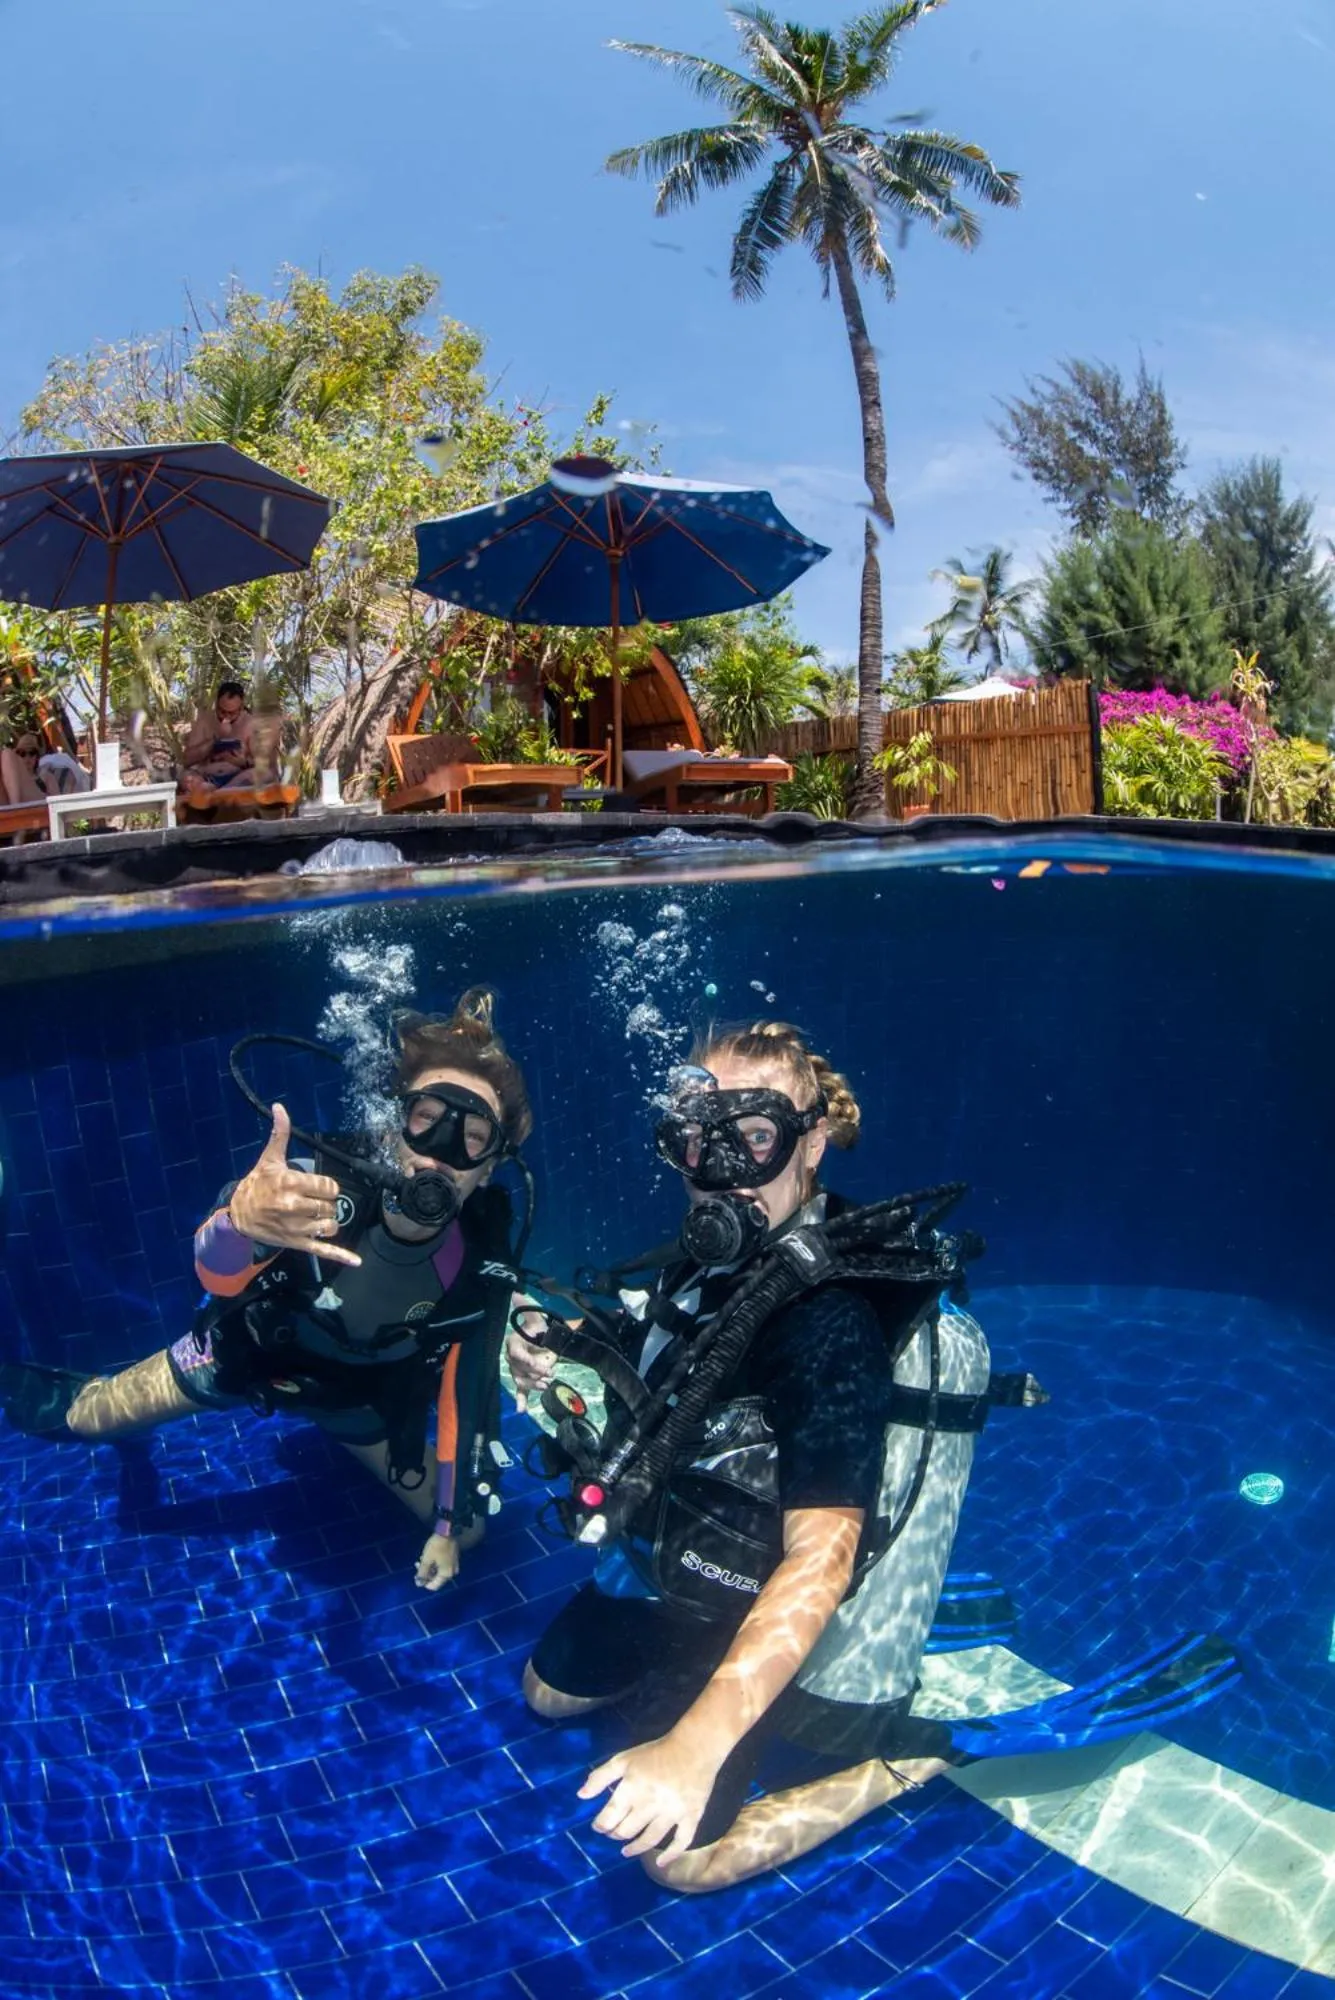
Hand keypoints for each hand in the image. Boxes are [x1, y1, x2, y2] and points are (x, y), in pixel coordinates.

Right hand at [226, 1103, 361, 1266]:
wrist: (237, 1216)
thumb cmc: (257, 1185)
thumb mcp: (269, 1159)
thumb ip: (280, 1134)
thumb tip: (280, 1107)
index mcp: (290, 1183)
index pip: (329, 1186)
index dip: (328, 1187)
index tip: (318, 1187)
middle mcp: (294, 1206)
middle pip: (331, 1205)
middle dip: (326, 1203)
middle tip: (312, 1201)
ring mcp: (296, 1227)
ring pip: (330, 1225)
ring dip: (327, 1221)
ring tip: (314, 1216)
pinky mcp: (296, 1244)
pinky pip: (322, 1250)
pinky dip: (341, 1256)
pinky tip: (356, 1261)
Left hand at [414, 1531, 459, 1590]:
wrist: (447, 1531)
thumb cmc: (436, 1546)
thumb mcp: (426, 1560)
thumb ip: (422, 1573)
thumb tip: (418, 1584)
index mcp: (446, 1574)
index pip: (434, 1586)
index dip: (424, 1583)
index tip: (416, 1576)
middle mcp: (452, 1572)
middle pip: (436, 1578)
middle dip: (426, 1574)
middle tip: (417, 1565)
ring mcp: (454, 1565)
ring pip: (439, 1571)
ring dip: (429, 1568)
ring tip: (421, 1559)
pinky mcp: (453, 1558)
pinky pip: (443, 1565)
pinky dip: (435, 1563)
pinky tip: (429, 1556)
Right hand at [506, 1297, 555, 1413]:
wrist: (545, 1337)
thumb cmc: (539, 1325)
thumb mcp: (535, 1315)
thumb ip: (525, 1305)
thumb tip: (516, 1292)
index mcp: (513, 1343)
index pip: (517, 1355)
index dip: (529, 1362)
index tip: (543, 1366)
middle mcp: (512, 1358)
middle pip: (520, 1370)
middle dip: (535, 1373)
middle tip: (550, 1373)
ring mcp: (517, 1369)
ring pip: (522, 1381)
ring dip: (534, 1384)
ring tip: (547, 1383)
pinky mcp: (525, 1378)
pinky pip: (520, 1390)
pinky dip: (521, 1401)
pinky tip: (522, 1411)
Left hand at [579, 1732, 719, 1860]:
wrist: (694, 1747)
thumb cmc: (655, 1753)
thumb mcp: (624, 1759)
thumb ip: (600, 1777)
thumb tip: (581, 1796)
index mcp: (632, 1789)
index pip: (609, 1817)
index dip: (600, 1825)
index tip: (599, 1826)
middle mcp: (650, 1805)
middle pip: (627, 1831)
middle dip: (615, 1835)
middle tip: (613, 1834)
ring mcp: (672, 1813)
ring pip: (649, 1840)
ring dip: (635, 1849)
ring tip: (626, 1852)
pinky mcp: (691, 1817)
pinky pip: (681, 1842)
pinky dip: (671, 1855)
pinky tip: (661, 1863)